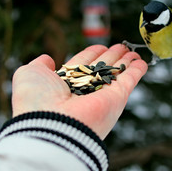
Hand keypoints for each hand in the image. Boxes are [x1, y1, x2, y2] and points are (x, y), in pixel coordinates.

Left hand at [11, 44, 147, 138]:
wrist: (50, 125)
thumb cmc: (36, 100)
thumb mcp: (29, 74)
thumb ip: (38, 64)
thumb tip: (48, 58)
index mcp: (66, 83)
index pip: (83, 64)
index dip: (92, 54)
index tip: (100, 46)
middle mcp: (85, 89)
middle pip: (102, 68)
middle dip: (112, 56)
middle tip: (122, 46)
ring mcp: (102, 94)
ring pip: (117, 73)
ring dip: (126, 62)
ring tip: (133, 51)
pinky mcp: (116, 99)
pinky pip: (129, 81)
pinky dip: (137, 71)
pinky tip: (142, 62)